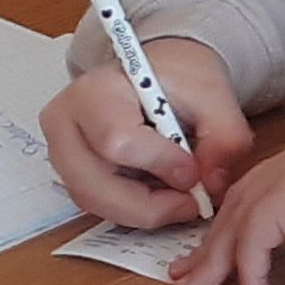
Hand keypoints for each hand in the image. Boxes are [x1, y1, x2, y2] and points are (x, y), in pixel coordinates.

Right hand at [45, 41, 253, 224]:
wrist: (155, 73)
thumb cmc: (176, 77)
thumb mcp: (214, 95)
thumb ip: (224, 138)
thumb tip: (212, 184)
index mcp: (96, 90)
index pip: (117, 141)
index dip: (160, 164)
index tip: (194, 172)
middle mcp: (66, 122)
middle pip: (94, 186)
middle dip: (150, 205)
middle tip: (191, 202)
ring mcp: (61, 151)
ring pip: (94, 202)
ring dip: (143, 211)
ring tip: (179, 197)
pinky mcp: (69, 172)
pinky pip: (97, 205)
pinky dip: (133, 210)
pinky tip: (160, 194)